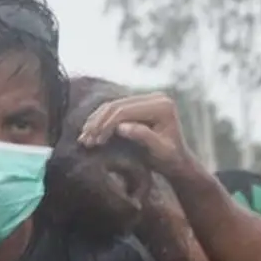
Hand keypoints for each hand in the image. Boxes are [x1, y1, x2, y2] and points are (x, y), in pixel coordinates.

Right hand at [78, 92, 194, 181]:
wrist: (176, 163)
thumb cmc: (170, 160)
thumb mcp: (159, 151)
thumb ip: (143, 137)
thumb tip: (120, 128)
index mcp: (162, 106)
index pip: (126, 110)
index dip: (107, 124)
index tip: (94, 141)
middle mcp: (156, 97)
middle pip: (118, 105)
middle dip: (99, 123)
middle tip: (84, 141)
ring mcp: (147, 99)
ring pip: (113, 105)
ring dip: (96, 122)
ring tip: (83, 139)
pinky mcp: (140, 105)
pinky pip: (115, 109)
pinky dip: (101, 120)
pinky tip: (90, 132)